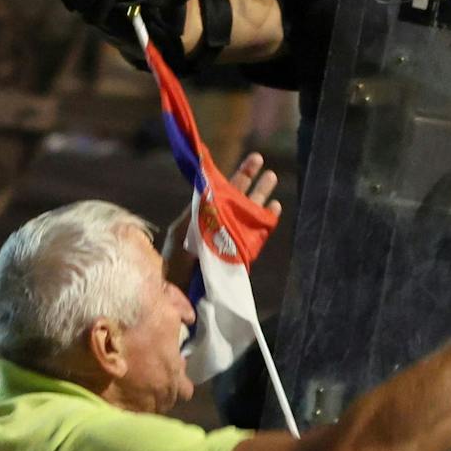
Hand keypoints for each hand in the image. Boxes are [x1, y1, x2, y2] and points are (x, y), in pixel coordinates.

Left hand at [162, 154, 280, 279]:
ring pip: (250, 212)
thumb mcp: (181, 231)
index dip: (235, 174)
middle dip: (250, 178)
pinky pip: (257, 234)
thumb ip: (197, 212)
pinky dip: (265, 220)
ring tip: (272, 176)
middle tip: (260, 159)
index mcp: (205, 216)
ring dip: (261, 195)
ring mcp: (233, 238)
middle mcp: (220, 224)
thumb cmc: (175, 261)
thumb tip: (209, 192)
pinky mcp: (243, 254)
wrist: (181, 292)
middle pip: (238, 197)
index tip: (244, 160)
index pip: (221, 190)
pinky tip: (275, 207)